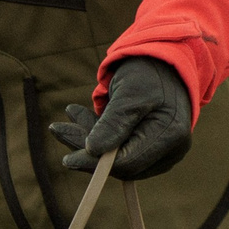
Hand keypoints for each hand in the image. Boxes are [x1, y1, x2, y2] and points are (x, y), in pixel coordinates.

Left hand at [52, 57, 191, 179]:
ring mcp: (163, 153)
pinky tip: (83, 120)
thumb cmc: (149, 72)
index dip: (95, 163)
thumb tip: (92, 151)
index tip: (67, 159)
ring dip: (88, 142)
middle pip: (120, 165)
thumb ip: (113, 121)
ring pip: (117, 160)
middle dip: (86, 148)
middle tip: (57, 128)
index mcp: (170, 134)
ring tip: (71, 116)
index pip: (127, 163)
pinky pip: (121, 153)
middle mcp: (171, 150)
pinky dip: (100, 139)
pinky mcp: (153, 152)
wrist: (166, 64)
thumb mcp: (130, 90)